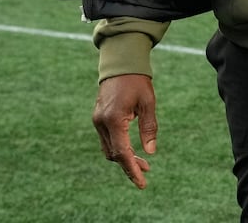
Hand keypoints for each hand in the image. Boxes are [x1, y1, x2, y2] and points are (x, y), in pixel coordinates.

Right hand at [93, 74, 158, 188]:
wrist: (120, 65)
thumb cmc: (138, 82)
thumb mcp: (148, 103)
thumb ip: (149, 127)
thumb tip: (151, 152)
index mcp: (114, 119)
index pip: (122, 152)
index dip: (132, 169)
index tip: (142, 182)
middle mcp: (102, 123)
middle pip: (114, 154)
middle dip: (130, 165)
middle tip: (147, 170)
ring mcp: (97, 121)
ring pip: (109, 149)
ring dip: (124, 157)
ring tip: (143, 163)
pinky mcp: (98, 119)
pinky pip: (107, 140)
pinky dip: (118, 148)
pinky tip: (131, 150)